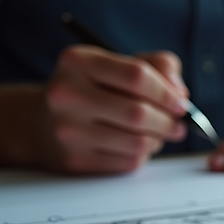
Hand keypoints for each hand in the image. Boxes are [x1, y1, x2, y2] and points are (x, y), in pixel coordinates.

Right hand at [40, 46, 189, 173]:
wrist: (43, 124)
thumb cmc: (94, 90)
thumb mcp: (119, 64)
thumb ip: (158, 66)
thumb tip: (180, 93)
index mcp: (78, 62)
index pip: (137, 75)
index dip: (167, 92)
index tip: (180, 102)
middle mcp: (67, 94)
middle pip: (138, 112)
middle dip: (168, 121)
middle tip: (178, 125)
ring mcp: (68, 130)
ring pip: (138, 141)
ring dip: (158, 140)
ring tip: (158, 134)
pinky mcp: (75, 159)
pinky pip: (129, 161)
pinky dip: (143, 155)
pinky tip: (137, 145)